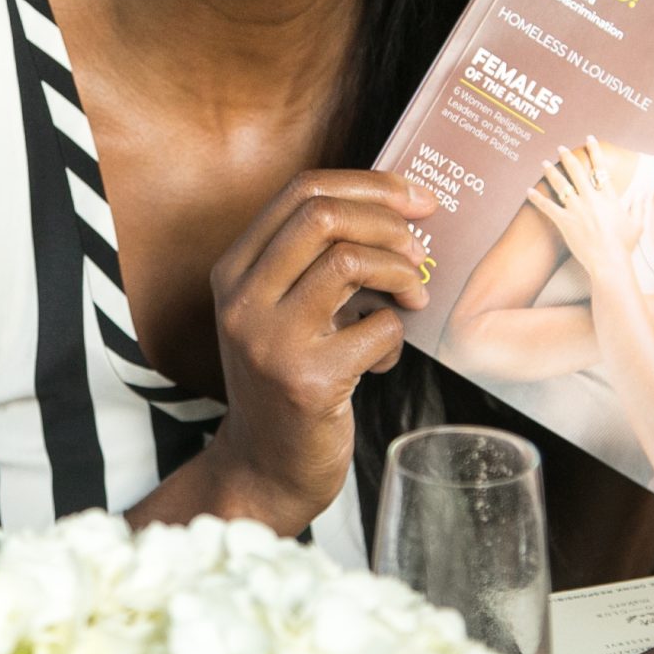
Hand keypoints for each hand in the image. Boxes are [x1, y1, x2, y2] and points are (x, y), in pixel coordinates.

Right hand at [205, 171, 433, 531]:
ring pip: (350, 261)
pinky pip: (379, 329)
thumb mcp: (283, 310)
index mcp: (233, 271)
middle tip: (420, 248)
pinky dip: (396, 339)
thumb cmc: (289, 378)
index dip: (369, 184)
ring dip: (400, 274)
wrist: (265, 470)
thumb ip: (315, 260)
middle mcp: (242, 299)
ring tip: (412, 299)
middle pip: (323, 215)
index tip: (415, 197)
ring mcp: (270, 340)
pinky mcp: (307, 382)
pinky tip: (381, 363)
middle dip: (388, 221)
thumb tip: (397, 204)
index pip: (301, 191)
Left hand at [522, 140, 642, 278]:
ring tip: (544, 162)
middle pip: (577, 172)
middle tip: (560, 148)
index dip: (595, 152)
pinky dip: (538, 198)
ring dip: (551, 172)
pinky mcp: (565, 222)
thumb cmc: (624, 245)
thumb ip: (639, 206)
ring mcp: (577, 210)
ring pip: (561, 185)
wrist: (609, 262)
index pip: (600, 169)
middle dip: (568, 157)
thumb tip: (643, 193)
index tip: (590, 139)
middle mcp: (591, 199)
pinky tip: (528, 191)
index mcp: (608, 198)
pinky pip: (548, 207)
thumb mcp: (637, 224)